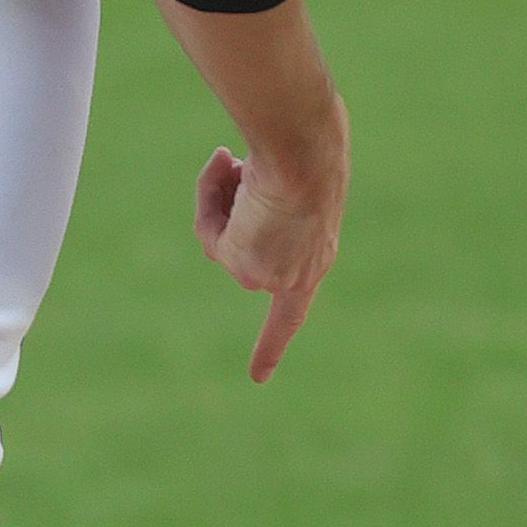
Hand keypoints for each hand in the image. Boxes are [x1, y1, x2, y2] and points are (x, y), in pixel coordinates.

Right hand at [194, 121, 345, 384]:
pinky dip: (209, 198)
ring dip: (220, 196)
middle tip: (232, 158)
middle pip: (242, 251)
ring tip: (236, 161)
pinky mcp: (243, 265)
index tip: (258, 378)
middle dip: (227, 203)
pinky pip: (209, 234)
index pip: (294, 308)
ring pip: (221, 242)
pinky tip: (229, 165)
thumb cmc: (309, 148)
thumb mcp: (291, 177)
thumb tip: (228, 190)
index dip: (272, 342)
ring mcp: (270, 277)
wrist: (306, 151)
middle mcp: (298, 275)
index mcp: (317, 255)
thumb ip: (262, 198)